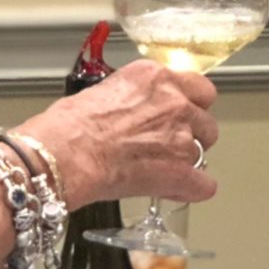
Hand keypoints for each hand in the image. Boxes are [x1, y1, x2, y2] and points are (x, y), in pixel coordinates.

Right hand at [19, 59, 217, 207]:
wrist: (64, 155)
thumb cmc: (68, 126)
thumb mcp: (103, 90)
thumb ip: (133, 98)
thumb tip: (134, 110)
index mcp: (155, 77)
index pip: (198, 87)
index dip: (190, 103)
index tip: (183, 112)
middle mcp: (174, 102)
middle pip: (205, 119)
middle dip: (191, 132)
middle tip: (168, 143)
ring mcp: (180, 137)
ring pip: (203, 151)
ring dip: (186, 160)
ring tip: (161, 167)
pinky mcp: (180, 171)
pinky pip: (203, 185)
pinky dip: (191, 190)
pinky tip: (176, 191)